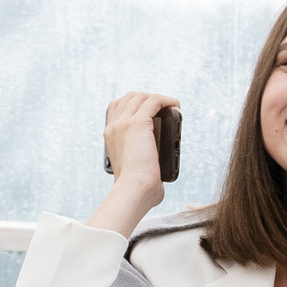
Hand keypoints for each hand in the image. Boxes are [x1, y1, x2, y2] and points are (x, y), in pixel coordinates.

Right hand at [89, 90, 178, 237]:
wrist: (134, 190)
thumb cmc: (137, 189)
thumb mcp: (134, 170)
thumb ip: (142, 166)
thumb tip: (159, 176)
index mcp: (110, 135)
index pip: (118, 107)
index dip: (135, 104)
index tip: (150, 111)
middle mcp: (114, 126)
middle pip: (129, 97)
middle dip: (148, 97)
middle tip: (165, 108)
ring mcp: (124, 123)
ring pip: (141, 96)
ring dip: (158, 98)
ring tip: (172, 106)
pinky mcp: (138, 123)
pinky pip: (154, 101)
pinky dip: (167, 101)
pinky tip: (176, 106)